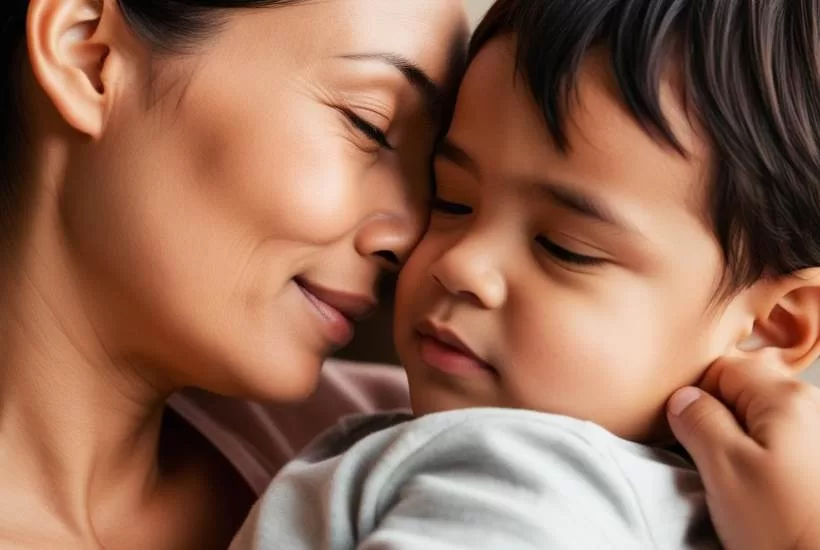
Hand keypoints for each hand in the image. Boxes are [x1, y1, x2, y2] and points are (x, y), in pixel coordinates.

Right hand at [667, 357, 819, 549]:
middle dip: (716, 424)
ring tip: (738, 488)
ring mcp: (819, 437)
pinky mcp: (819, 466)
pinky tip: (762, 495)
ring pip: (758, 424)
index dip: (694, 398)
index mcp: (786, 397)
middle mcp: (811, 408)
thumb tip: (682, 399)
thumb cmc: (787, 528)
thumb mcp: (724, 468)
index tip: (686, 433)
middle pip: (741, 394)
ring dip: (737, 448)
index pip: (721, 369)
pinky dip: (761, 465)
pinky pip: (778, 448)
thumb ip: (698, 420)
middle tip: (710, 465)